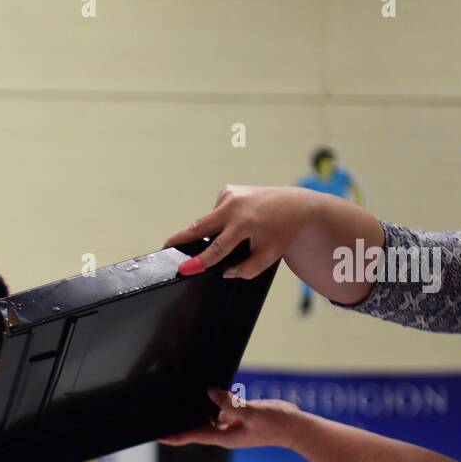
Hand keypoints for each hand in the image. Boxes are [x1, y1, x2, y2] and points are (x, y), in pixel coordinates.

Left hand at [160, 388, 302, 450]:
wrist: (296, 428)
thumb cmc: (277, 423)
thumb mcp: (253, 412)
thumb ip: (231, 404)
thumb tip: (210, 393)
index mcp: (225, 437)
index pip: (193, 436)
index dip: (175, 436)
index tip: (158, 436)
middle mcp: (224, 434)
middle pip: (195, 429)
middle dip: (178, 424)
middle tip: (157, 417)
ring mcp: (231, 427)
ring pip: (205, 419)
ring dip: (192, 413)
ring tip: (172, 404)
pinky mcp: (238, 418)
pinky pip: (218, 411)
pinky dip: (209, 405)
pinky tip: (201, 394)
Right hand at [163, 185, 319, 280]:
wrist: (296, 206)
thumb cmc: (283, 231)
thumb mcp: (270, 256)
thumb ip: (247, 269)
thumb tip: (226, 271)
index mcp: (246, 222)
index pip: (217, 247)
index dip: (200, 261)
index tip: (184, 269)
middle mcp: (235, 205)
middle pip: (200, 227)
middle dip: (181, 239)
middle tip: (164, 247)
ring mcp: (230, 195)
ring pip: (208, 222)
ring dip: (212, 232)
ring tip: (235, 235)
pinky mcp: (227, 190)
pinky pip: (215, 213)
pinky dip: (221, 221)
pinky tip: (237, 221)